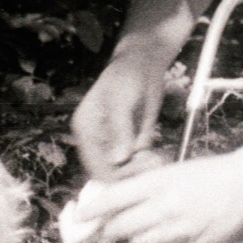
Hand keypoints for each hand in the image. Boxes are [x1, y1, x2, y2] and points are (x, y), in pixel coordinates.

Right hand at [71, 58, 166, 180]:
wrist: (143, 65)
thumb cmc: (128, 76)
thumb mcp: (123, 101)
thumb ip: (120, 131)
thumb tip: (118, 159)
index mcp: (86, 131)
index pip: (94, 167)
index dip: (114, 177)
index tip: (136, 173)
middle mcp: (96, 142)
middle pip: (109, 175)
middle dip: (130, 174)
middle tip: (152, 164)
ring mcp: (112, 145)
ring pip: (124, 172)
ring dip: (140, 171)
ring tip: (156, 159)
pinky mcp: (128, 144)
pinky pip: (137, 163)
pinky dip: (147, 164)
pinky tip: (157, 157)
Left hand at [78, 152, 242, 242]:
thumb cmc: (208, 174)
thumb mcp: (172, 172)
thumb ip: (145, 189)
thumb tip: (116, 205)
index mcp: (159, 182)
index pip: (114, 198)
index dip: (92, 210)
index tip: (79, 217)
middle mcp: (165, 206)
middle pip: (121, 228)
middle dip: (107, 232)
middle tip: (102, 232)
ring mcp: (179, 228)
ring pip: (142, 242)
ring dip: (136, 238)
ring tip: (145, 229)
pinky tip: (173, 233)